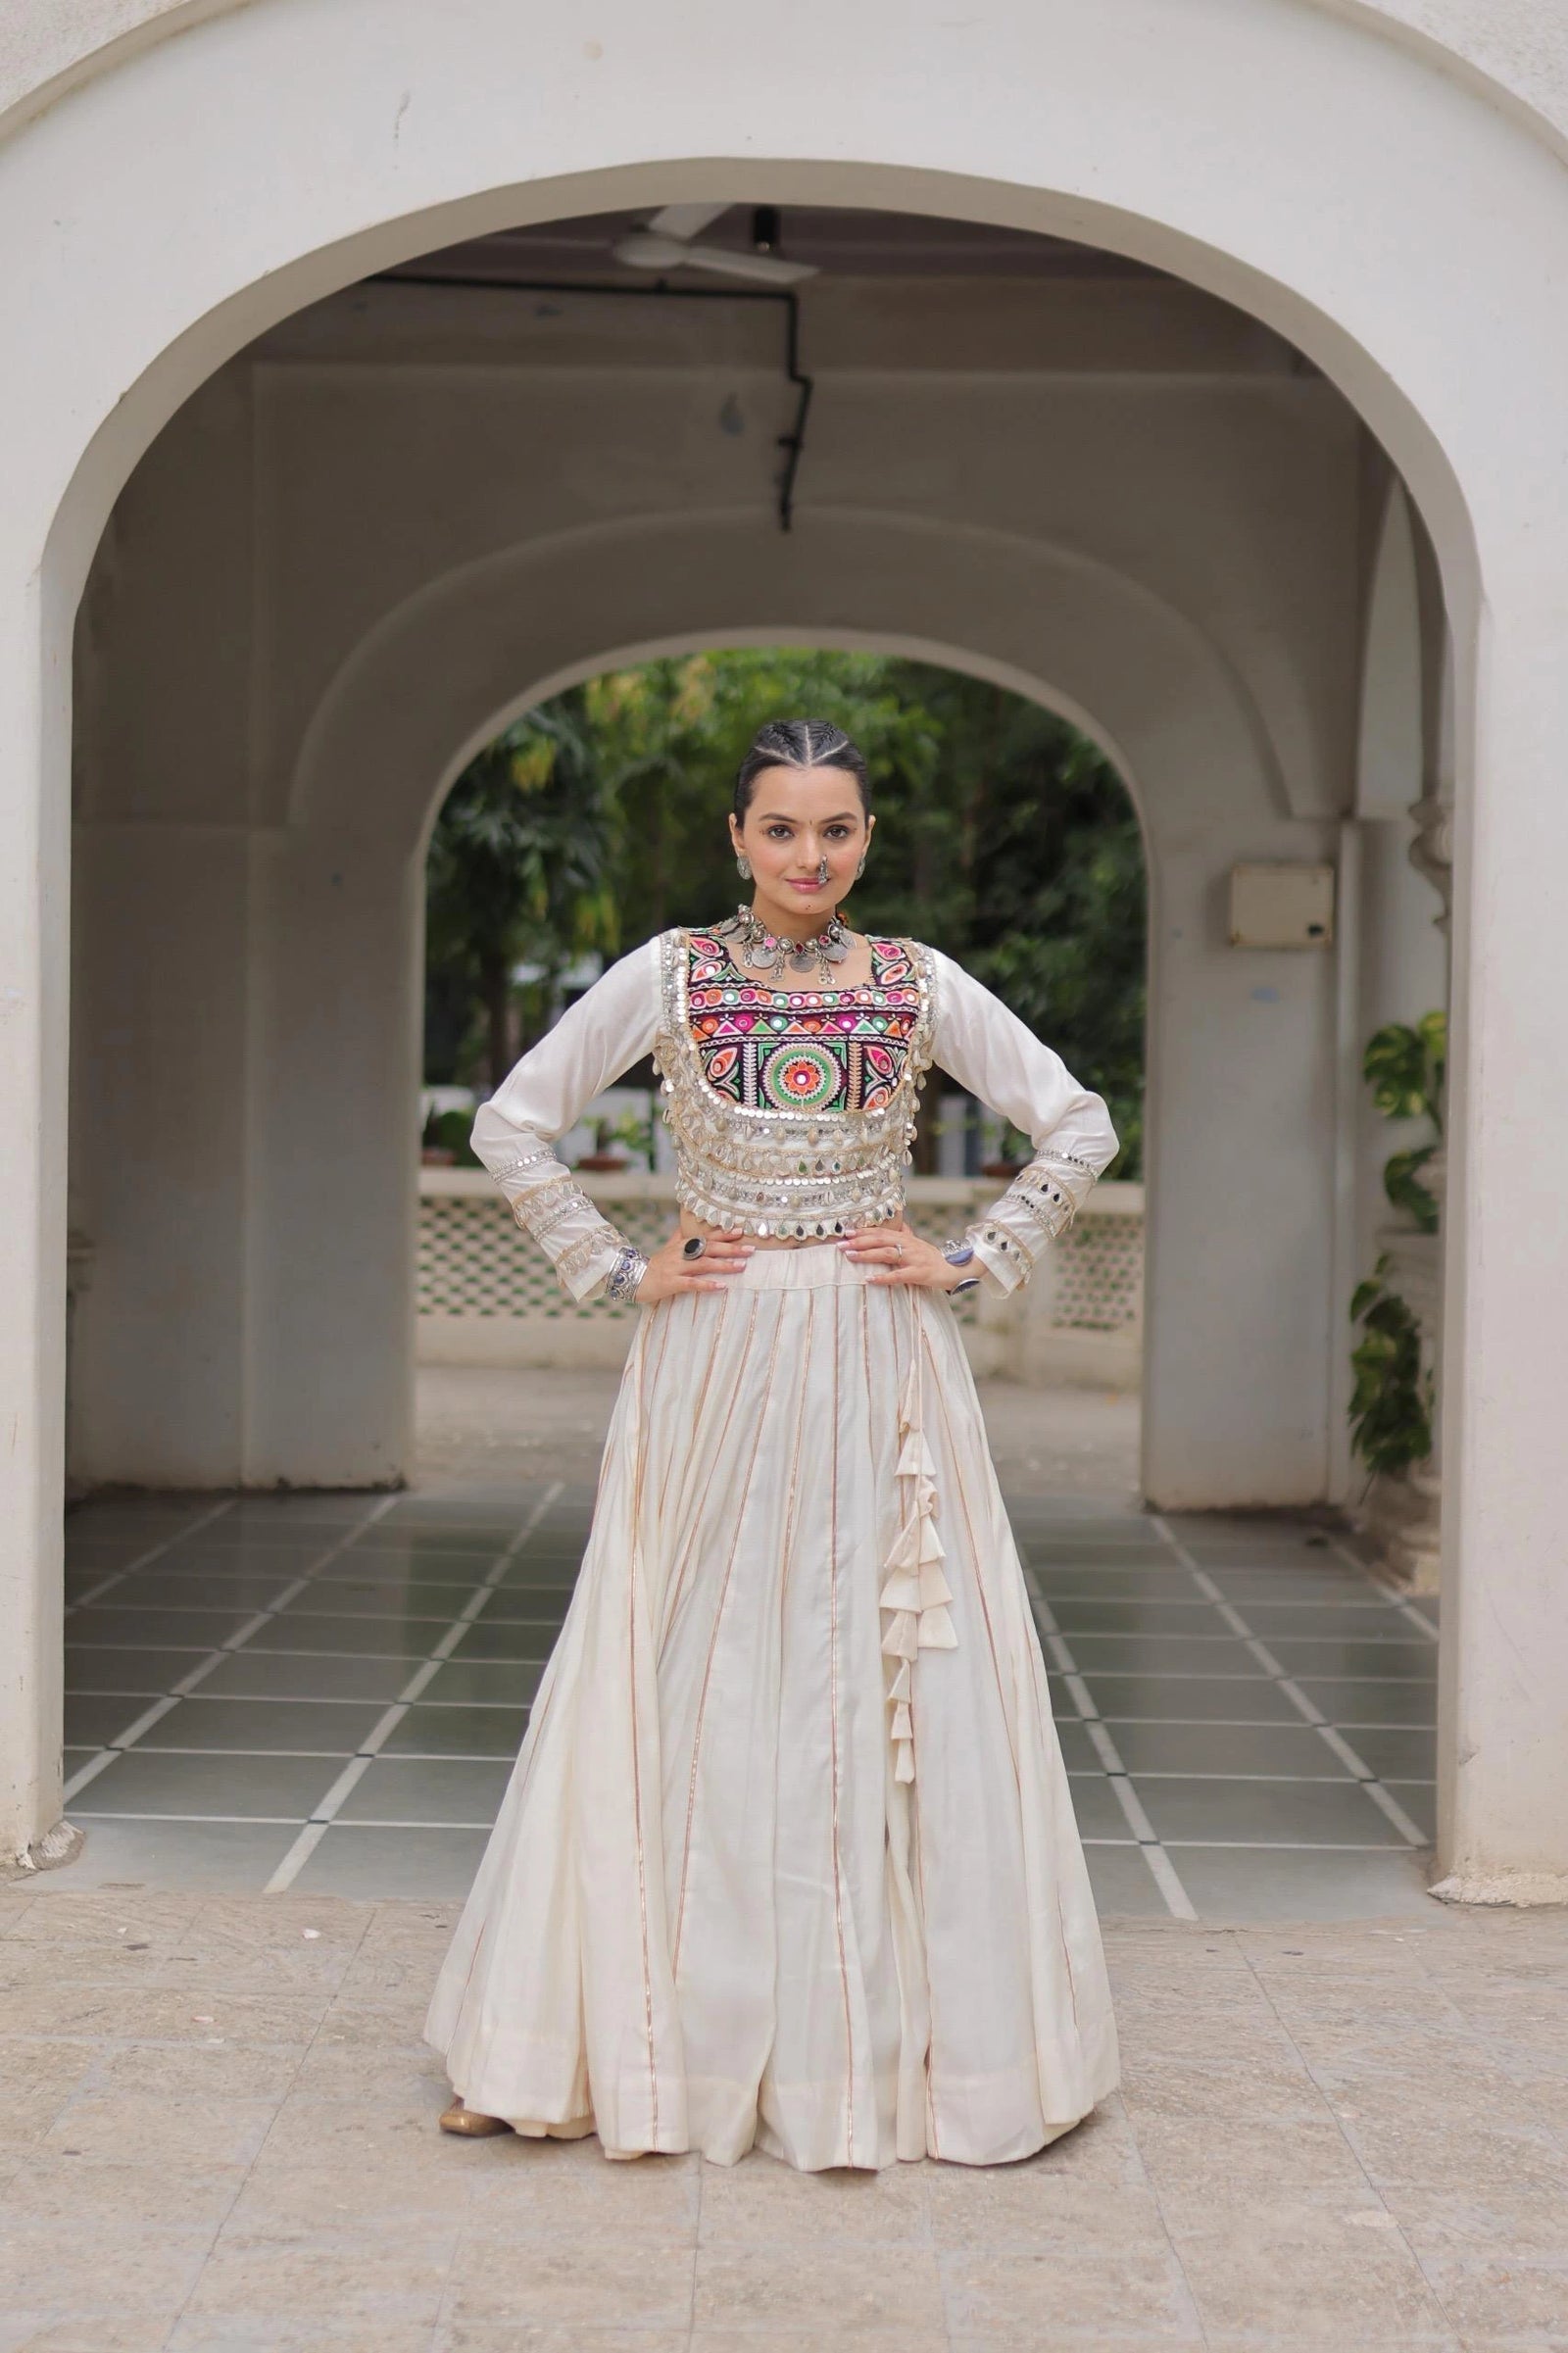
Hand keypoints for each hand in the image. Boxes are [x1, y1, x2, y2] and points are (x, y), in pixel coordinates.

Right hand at [634, 1227, 754, 1303]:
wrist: (632, 1278)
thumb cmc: (655, 1264)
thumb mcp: (668, 1247)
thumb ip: (680, 1236)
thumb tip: (687, 1223)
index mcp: (683, 1245)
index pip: (707, 1237)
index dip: (724, 1234)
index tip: (742, 1231)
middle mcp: (681, 1253)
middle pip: (709, 1248)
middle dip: (731, 1248)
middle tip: (750, 1250)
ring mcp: (676, 1267)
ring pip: (703, 1264)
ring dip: (723, 1265)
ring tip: (741, 1266)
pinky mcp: (671, 1282)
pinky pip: (691, 1283)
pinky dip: (706, 1284)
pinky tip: (721, 1286)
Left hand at [837, 1220, 962, 1288]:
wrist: (956, 1269)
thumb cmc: (933, 1258)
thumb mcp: (918, 1244)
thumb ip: (906, 1234)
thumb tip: (898, 1224)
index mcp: (906, 1238)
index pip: (880, 1232)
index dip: (863, 1231)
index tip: (846, 1232)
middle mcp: (908, 1245)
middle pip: (880, 1240)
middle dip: (859, 1241)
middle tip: (841, 1244)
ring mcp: (914, 1259)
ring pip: (887, 1254)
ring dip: (866, 1255)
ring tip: (850, 1256)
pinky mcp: (919, 1273)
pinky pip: (898, 1275)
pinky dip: (883, 1277)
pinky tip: (869, 1279)